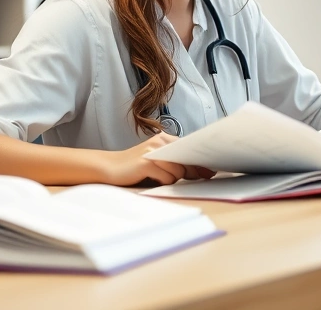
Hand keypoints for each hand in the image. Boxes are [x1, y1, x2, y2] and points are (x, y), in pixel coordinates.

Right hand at [99, 133, 214, 185]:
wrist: (109, 167)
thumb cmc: (135, 167)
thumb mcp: (157, 160)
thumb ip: (176, 162)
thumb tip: (202, 171)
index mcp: (164, 139)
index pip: (190, 149)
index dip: (201, 162)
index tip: (211, 171)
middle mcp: (160, 142)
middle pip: (187, 160)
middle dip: (193, 172)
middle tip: (192, 176)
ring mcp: (153, 152)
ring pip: (179, 170)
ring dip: (174, 179)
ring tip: (160, 177)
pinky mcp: (146, 163)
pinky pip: (167, 177)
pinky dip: (164, 182)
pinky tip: (153, 179)